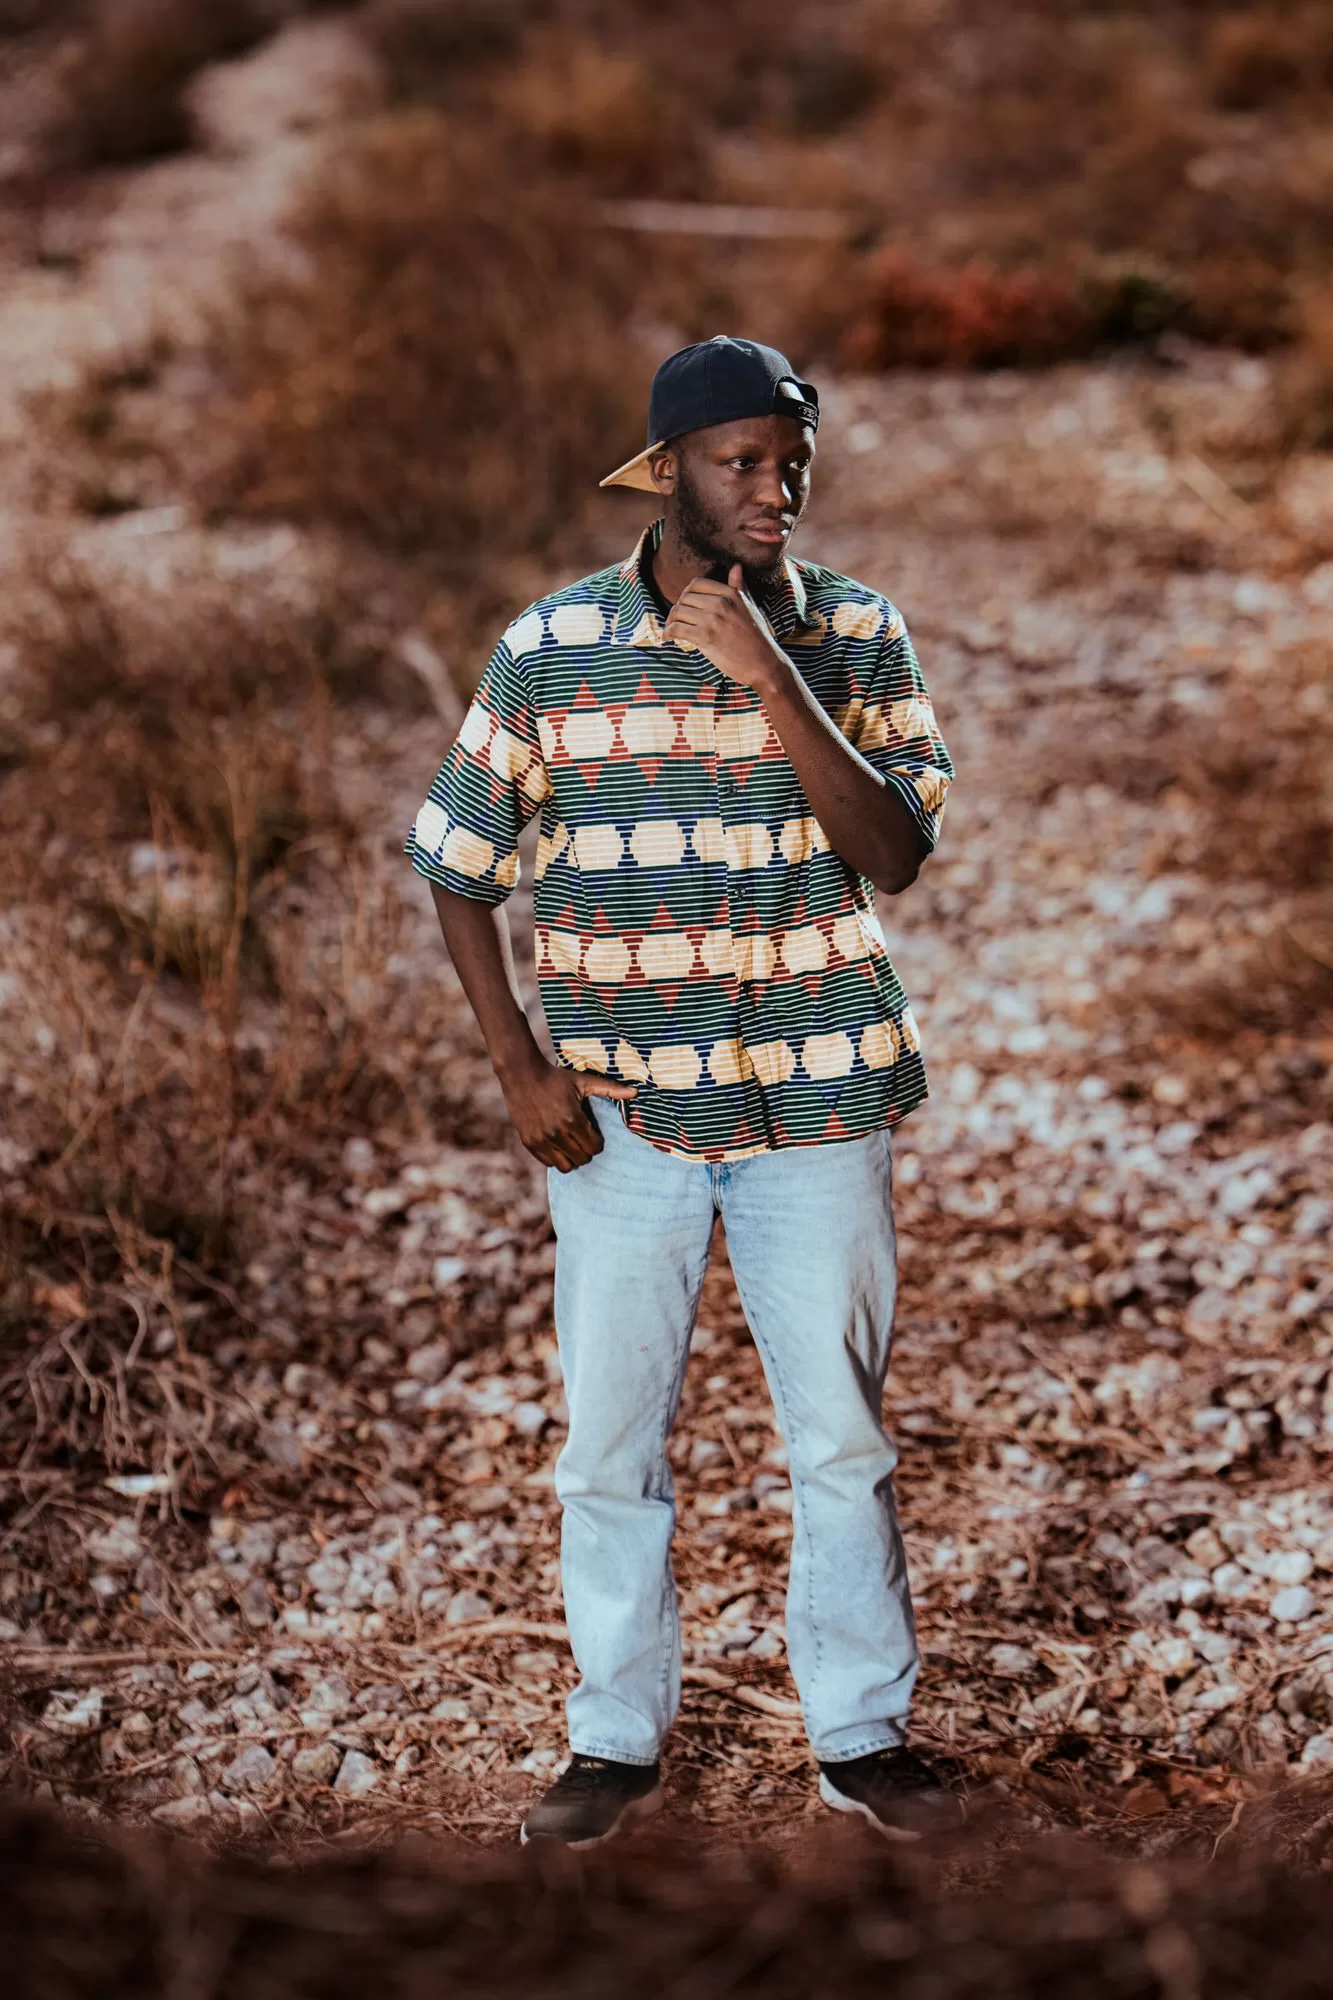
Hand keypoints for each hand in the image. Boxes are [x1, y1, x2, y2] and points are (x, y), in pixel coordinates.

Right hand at [499, 1057, 635, 1171]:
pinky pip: (548, 1163)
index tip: (593, 1134)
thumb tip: (636, 1092)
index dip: (597, 1142)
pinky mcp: (529, 1142)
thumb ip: (610, 1088)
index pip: (594, 1147)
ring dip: (571, 1157)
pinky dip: (555, 1157)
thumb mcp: (583, 1081)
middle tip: (582, 1138)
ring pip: (565, 1166)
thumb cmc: (556, 1077)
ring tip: (570, 1144)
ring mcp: (541, 1140)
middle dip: (586, 1150)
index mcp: (573, 1119)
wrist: (522, 1074)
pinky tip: (556, 1144)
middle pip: (582, 1158)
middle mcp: (557, 1133)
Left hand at [663, 564, 789, 692]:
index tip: (684, 605)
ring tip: (671, 630)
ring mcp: (713, 620)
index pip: (697, 583)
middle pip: (685, 597)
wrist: (764, 665)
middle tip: (675, 620)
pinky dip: (668, 633)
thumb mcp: (750, 607)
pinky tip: (668, 638)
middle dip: (677, 609)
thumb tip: (736, 567)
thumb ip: (739, 587)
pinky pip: (677, 629)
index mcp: (731, 593)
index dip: (686, 593)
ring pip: (678, 612)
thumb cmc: (758, 639)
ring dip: (670, 622)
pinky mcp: (706, 637)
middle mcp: (722, 603)